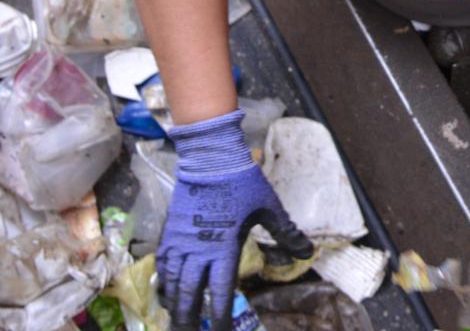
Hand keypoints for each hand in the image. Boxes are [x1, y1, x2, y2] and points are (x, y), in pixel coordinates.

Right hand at [159, 110, 313, 329]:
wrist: (210, 156)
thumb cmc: (241, 181)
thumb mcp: (269, 207)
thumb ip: (286, 233)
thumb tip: (307, 252)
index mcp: (224, 247)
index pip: (220, 290)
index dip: (219, 314)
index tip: (219, 330)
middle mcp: (199, 249)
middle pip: (190, 292)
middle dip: (188, 318)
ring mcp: (181, 240)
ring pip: (172, 280)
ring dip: (173, 304)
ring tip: (174, 321)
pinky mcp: (170, 230)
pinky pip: (162, 262)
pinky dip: (162, 280)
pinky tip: (164, 291)